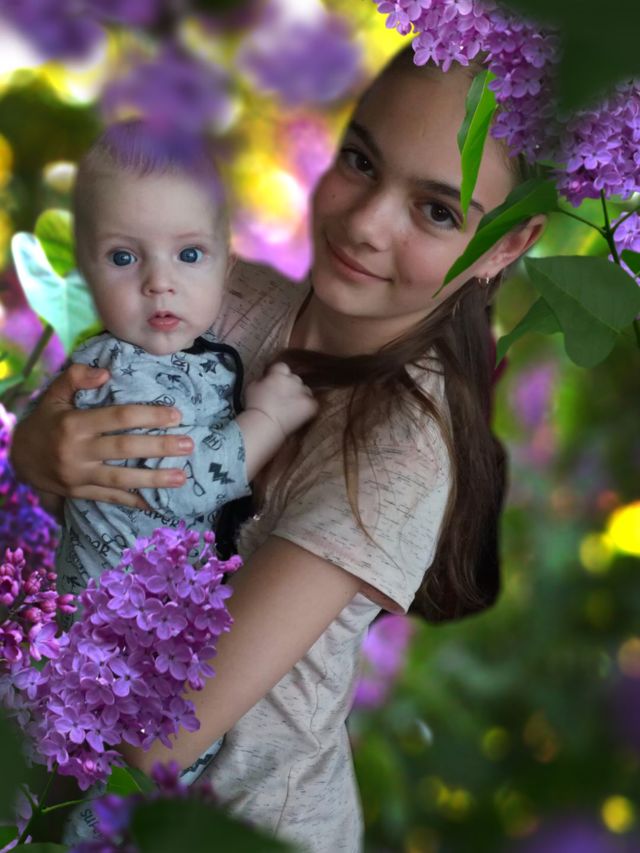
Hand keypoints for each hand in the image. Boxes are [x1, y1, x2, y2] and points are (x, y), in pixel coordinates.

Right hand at [10, 364, 192, 507]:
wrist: (20, 459)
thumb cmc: (45, 422)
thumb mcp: (54, 394)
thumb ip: (76, 377)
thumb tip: (105, 372)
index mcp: (74, 424)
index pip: (118, 417)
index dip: (149, 416)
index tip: (176, 416)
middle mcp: (77, 451)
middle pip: (124, 449)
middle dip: (159, 447)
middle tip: (188, 445)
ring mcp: (78, 476)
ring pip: (121, 478)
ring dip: (154, 479)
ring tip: (181, 477)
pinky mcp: (79, 493)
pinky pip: (110, 497)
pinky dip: (133, 501)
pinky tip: (156, 503)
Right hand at [244, 362, 317, 438]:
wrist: (265, 424)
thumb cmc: (254, 407)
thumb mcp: (252, 386)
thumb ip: (262, 379)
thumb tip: (266, 379)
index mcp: (279, 373)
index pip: (282, 367)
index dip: (278, 375)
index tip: (274, 383)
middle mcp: (293, 379)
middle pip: (295, 379)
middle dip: (290, 386)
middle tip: (281, 398)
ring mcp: (304, 392)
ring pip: (305, 390)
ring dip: (299, 396)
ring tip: (290, 408)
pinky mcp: (311, 405)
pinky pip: (313, 403)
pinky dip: (307, 407)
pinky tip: (299, 414)